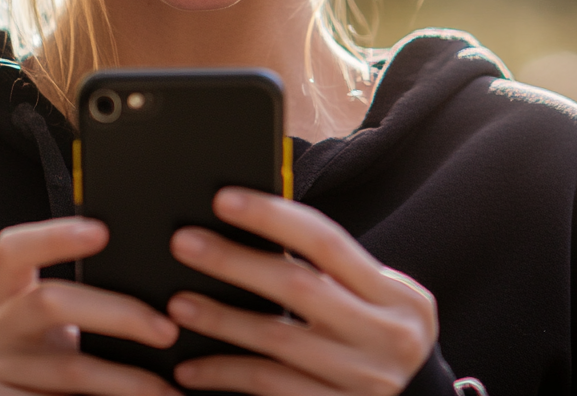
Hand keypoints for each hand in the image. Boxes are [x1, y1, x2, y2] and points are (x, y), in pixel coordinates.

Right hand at [0, 217, 178, 395]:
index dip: (54, 237)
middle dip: (118, 314)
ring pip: (68, 368)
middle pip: (50, 302)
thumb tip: (157, 301)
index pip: (16, 249)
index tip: (102, 232)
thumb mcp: (45, 330)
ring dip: (125, 380)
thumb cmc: (37, 365)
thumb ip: (77, 307)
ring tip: (166, 390)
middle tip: (166, 330)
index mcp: (3, 292)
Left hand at [167, 189, 436, 395]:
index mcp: (398, 297)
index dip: (272, 216)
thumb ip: (329, 270)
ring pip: (277, 342)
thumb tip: (248, 222)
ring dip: (221, 320)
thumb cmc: (374, 338)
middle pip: (298, 287)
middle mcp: (388, 340)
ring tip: (178, 303)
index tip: (223, 199)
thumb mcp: (373, 301)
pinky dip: (225, 375)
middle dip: (234, 261)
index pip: (327, 241)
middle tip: (184, 242)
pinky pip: (269, 389)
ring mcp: (364, 384)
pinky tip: (190, 368)